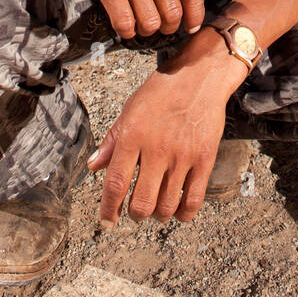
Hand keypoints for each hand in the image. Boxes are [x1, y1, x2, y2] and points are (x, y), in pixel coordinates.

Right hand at [59, 0, 205, 39]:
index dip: (196, 16)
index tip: (192, 26)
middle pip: (173, 13)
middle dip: (170, 27)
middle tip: (163, 25)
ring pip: (151, 23)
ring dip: (149, 30)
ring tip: (143, 24)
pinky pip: (125, 23)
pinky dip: (128, 31)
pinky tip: (126, 24)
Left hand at [87, 33, 240, 226]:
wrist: (200, 75)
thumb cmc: (163, 90)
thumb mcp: (130, 109)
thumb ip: (111, 140)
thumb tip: (93, 166)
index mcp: (133, 135)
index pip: (115, 184)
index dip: (108, 209)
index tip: (107, 221)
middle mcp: (157, 148)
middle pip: (141, 202)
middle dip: (134, 215)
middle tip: (134, 211)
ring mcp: (183, 156)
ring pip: (166, 206)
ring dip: (157, 215)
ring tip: (155, 208)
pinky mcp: (204, 159)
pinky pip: (194, 200)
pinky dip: (183, 214)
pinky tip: (177, 210)